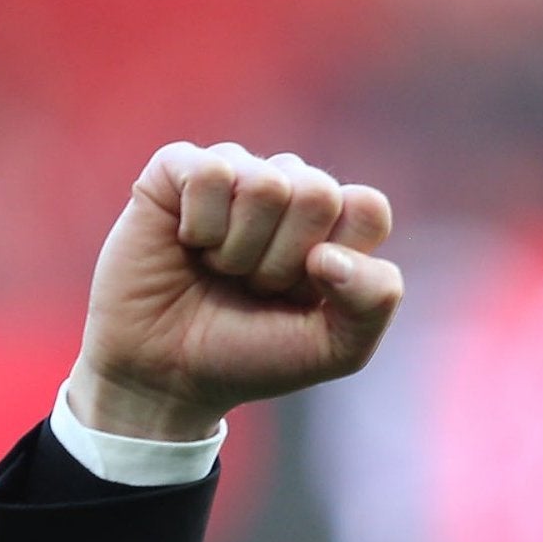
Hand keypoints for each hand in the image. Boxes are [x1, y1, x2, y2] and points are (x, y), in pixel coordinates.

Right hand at [69, 141, 404, 440]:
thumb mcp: (336, 348)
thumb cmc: (254, 355)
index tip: (307, 295)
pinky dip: (201, 225)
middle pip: (318, 192)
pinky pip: (210, 172)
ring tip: (222, 270)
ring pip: (265, 183)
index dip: (338, 262)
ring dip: (240, 249)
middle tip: (257, 286)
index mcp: (334, 225)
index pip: (368, 207)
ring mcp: (235, 173)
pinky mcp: (179, 167)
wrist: (170, 374)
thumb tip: (328, 254)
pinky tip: (188, 244)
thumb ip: (373, 301)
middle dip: (285, 260)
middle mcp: (288, 189)